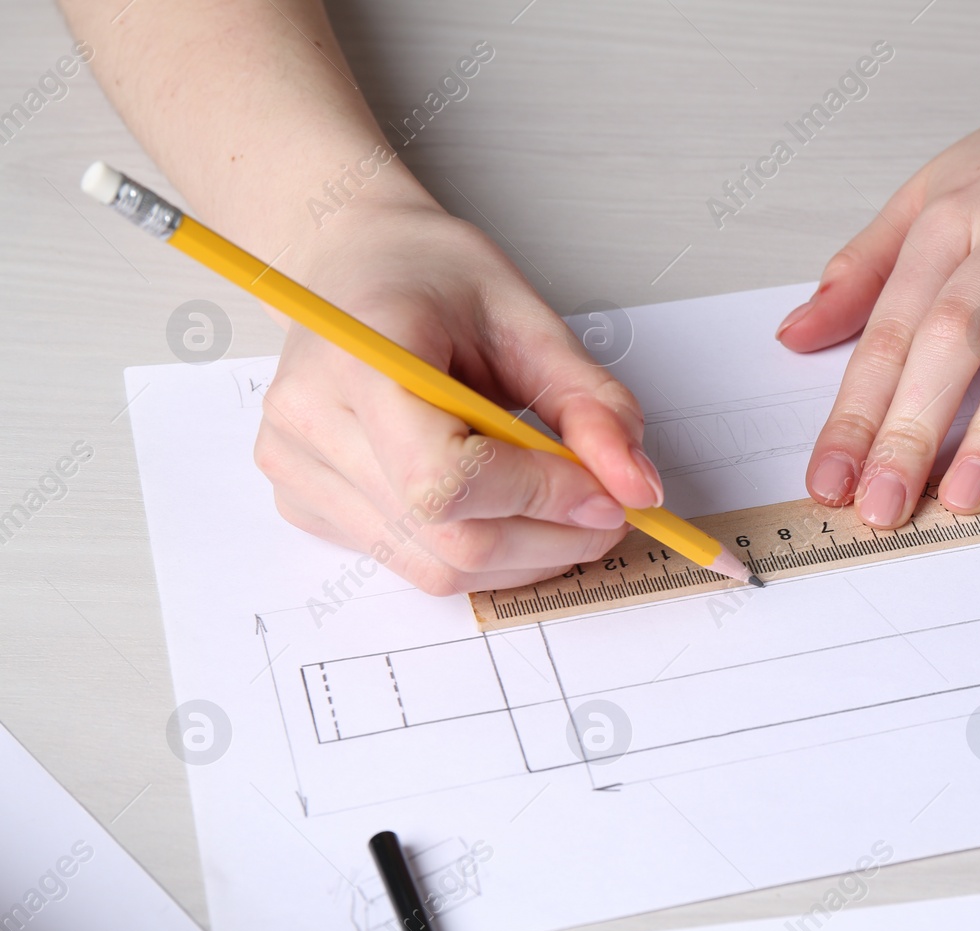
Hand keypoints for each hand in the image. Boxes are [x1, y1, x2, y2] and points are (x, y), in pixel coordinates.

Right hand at [255, 198, 663, 594]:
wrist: (353, 263)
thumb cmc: (431, 276)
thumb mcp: (526, 317)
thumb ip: (588, 403)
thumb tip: (636, 487)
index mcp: (358, 356)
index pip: (446, 479)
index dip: (540, 498)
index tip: (607, 492)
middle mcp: (309, 422)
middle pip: (448, 542)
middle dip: (551, 540)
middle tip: (607, 510)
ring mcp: (295, 470)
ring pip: (436, 571)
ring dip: (523, 556)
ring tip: (560, 506)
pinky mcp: (303, 504)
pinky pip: (410, 564)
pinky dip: (478, 553)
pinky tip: (496, 501)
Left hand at [777, 47, 979, 526]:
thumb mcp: (936, 192)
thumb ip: (865, 268)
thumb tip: (796, 333)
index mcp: (951, 213)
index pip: (889, 326)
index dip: (856, 409)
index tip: (831, 478)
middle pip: (953, 334)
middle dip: (912, 427)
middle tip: (885, 506)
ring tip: (966, 495)